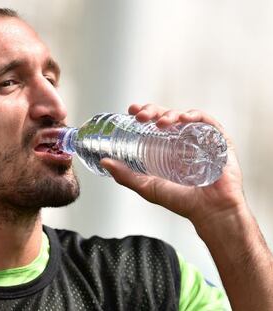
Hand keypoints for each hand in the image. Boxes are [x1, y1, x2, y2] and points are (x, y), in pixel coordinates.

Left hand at [100, 103, 246, 229]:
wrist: (210, 211)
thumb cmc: (181, 201)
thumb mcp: (147, 186)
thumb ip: (125, 176)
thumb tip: (104, 161)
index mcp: (167, 146)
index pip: (153, 122)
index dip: (143, 112)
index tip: (132, 110)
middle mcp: (182, 139)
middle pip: (166, 115)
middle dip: (152, 110)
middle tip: (141, 116)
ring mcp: (200, 138)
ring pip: (183, 115)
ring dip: (169, 114)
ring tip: (160, 122)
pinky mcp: (218, 140)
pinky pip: (207, 122)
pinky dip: (195, 116)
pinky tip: (183, 119)